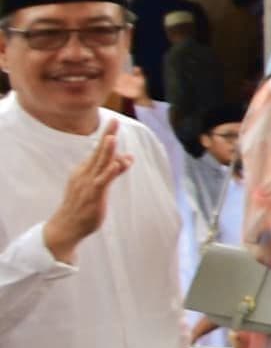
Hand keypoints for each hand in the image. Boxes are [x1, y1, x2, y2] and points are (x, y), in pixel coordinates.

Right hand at [41, 122, 123, 264]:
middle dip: (107, 136)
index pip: (98, 151)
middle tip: (113, 120)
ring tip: (112, 137)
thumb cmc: (83, 205)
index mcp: (84, 170)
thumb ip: (113, 171)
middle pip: (98, 152)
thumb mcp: (98, 184)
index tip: (113, 123)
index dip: (107, 137)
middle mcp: (85, 174)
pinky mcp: (93, 195)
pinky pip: (102, 182)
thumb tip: (128, 157)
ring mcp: (88, 184)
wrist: (66, 226)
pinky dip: (109, 173)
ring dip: (106, 151)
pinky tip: (115, 165)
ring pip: (99, 164)